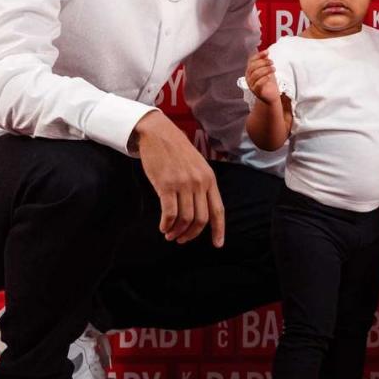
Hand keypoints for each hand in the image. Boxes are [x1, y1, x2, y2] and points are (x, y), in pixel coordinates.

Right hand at [134, 111, 224, 246]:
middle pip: (201, 219)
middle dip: (192, 234)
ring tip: (170, 234)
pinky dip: (166, 224)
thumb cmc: (176, 151)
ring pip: (185, 218)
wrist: (158, 133)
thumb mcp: (197, 166)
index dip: (219, 230)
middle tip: (181, 239)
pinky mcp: (166, 184)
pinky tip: (162, 227)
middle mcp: (199, 183)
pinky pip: (170, 213)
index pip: (218, 210)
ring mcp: (184, 184)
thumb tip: (200, 211)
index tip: (218, 245)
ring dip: (177, 231)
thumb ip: (202, 185)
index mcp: (210, 179)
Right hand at [244, 50, 280, 104]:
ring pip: (255, 74)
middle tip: (272, 62)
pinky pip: (258, 84)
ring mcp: (251, 84)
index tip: (267, 52)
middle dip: (263, 62)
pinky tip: (269, 77)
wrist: (271, 96)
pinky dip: (264, 79)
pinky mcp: (256, 91)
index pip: (251, 60)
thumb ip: (265, 62)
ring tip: (273, 68)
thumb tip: (266, 52)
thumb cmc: (269, 83)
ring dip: (266, 69)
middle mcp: (249, 77)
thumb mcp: (267, 70)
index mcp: (250, 71)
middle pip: (253, 67)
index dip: (259, 55)